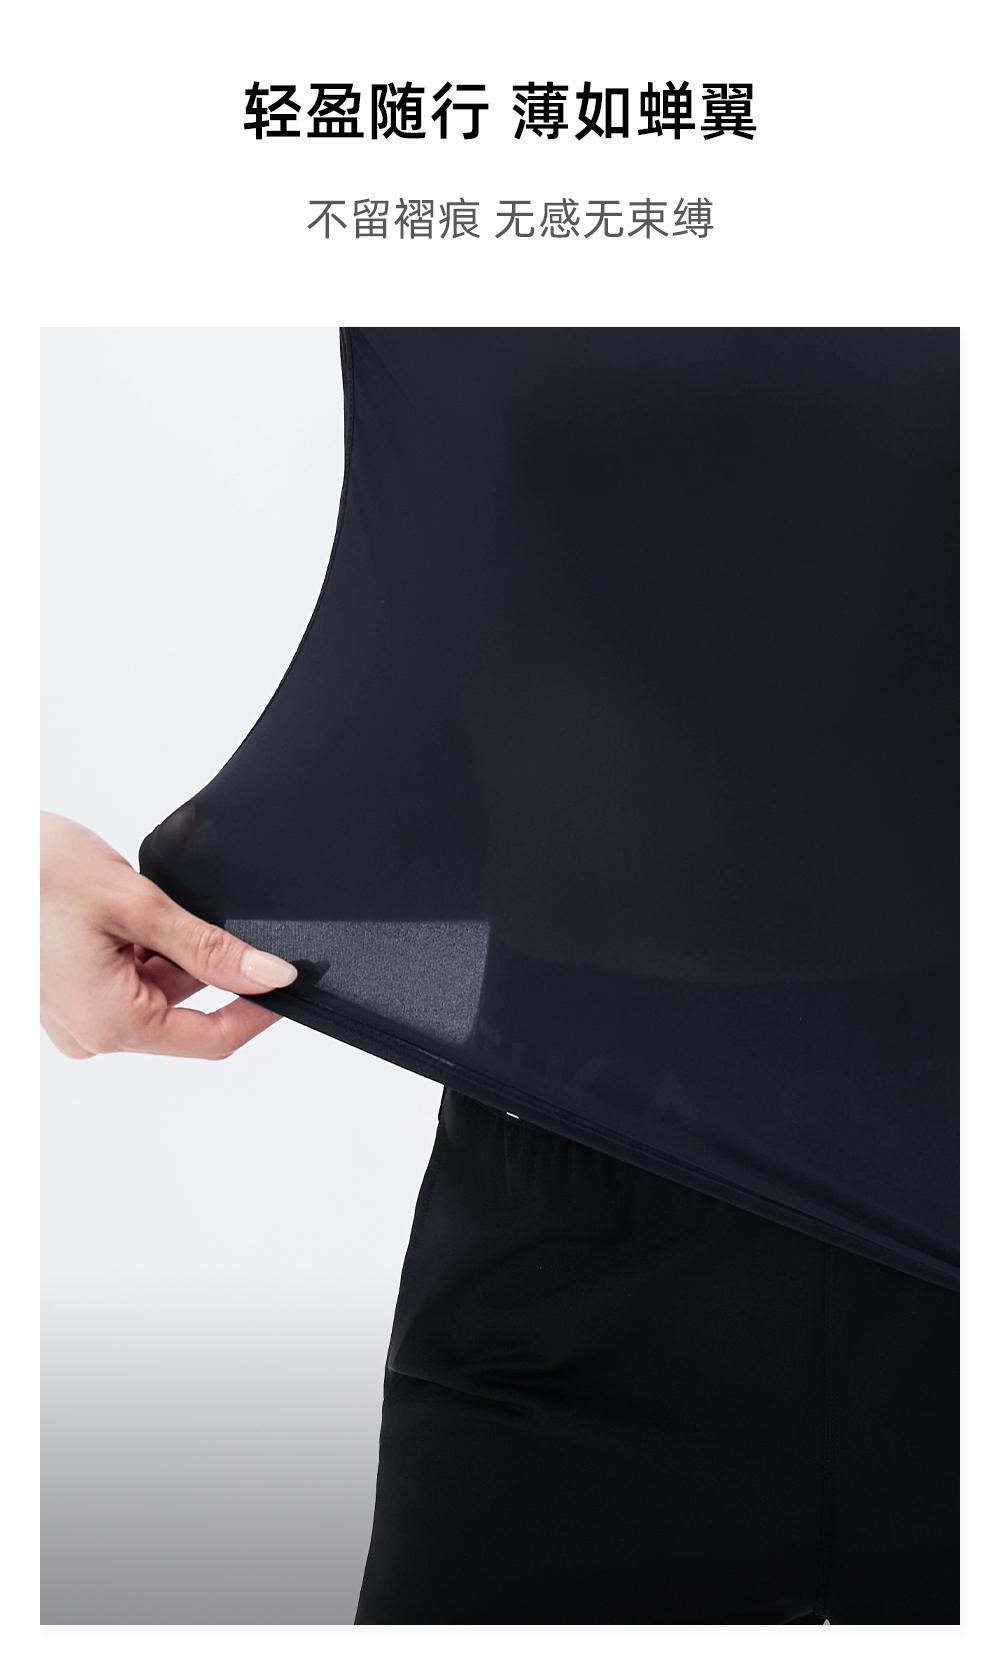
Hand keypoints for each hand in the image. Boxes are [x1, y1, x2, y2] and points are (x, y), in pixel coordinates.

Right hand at [41, 811, 296, 1059]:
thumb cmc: (31, 873)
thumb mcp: (136, 905)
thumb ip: (209, 946)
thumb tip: (269, 975)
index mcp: (110, 1025)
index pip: (212, 1039)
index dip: (258, 1010)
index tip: (289, 979)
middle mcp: (91, 1034)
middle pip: (183, 1010)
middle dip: (197, 960)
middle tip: (177, 908)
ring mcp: (75, 1018)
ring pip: (157, 990)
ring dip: (163, 948)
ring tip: (129, 903)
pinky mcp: (66, 995)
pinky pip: (125, 979)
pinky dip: (137, 946)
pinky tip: (114, 910)